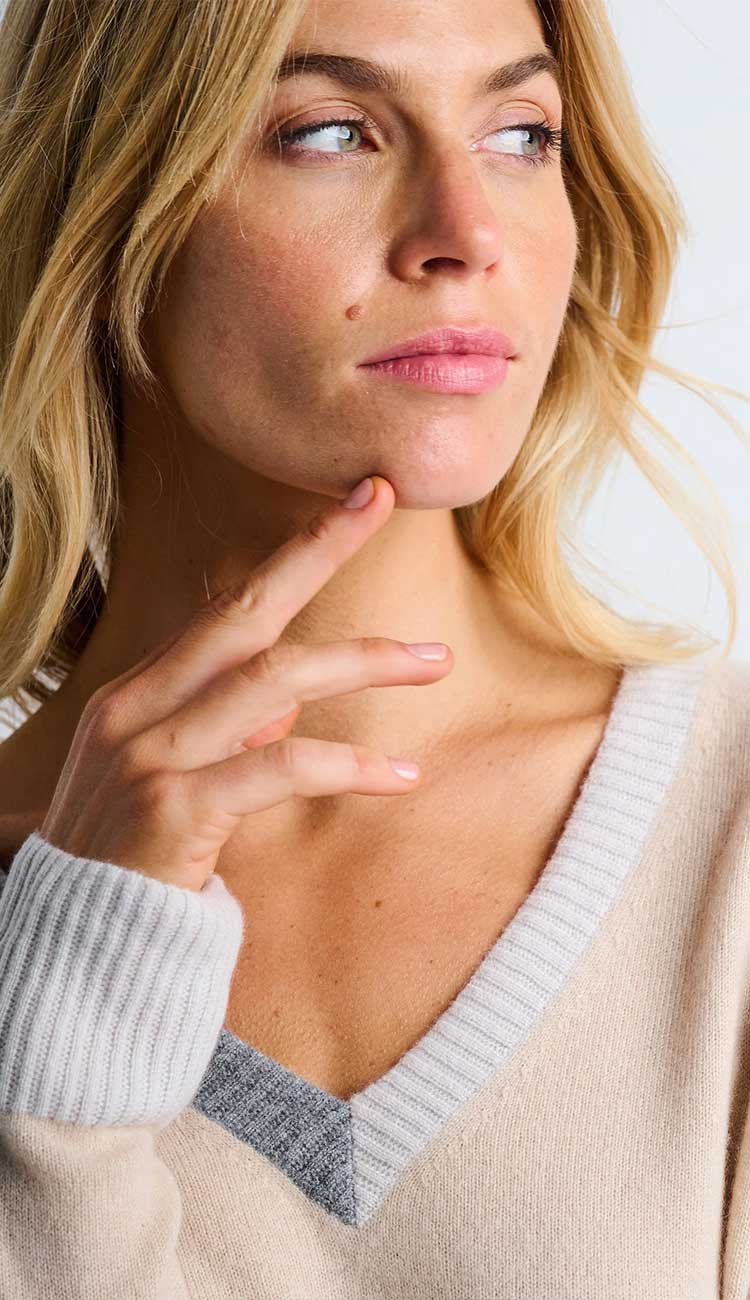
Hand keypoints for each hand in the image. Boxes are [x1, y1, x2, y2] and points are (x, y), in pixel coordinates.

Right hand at [39, 476, 453, 891]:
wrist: (73, 956)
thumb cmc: (129, 866)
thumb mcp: (167, 782)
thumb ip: (222, 735)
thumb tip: (284, 705)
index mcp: (137, 696)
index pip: (224, 609)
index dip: (292, 555)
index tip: (353, 504)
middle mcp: (137, 711)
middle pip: (242, 612)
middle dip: (316, 550)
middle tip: (383, 502)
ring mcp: (150, 757)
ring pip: (271, 680)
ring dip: (362, 662)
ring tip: (435, 662)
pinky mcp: (174, 812)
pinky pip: (279, 768)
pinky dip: (348, 765)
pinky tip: (402, 776)